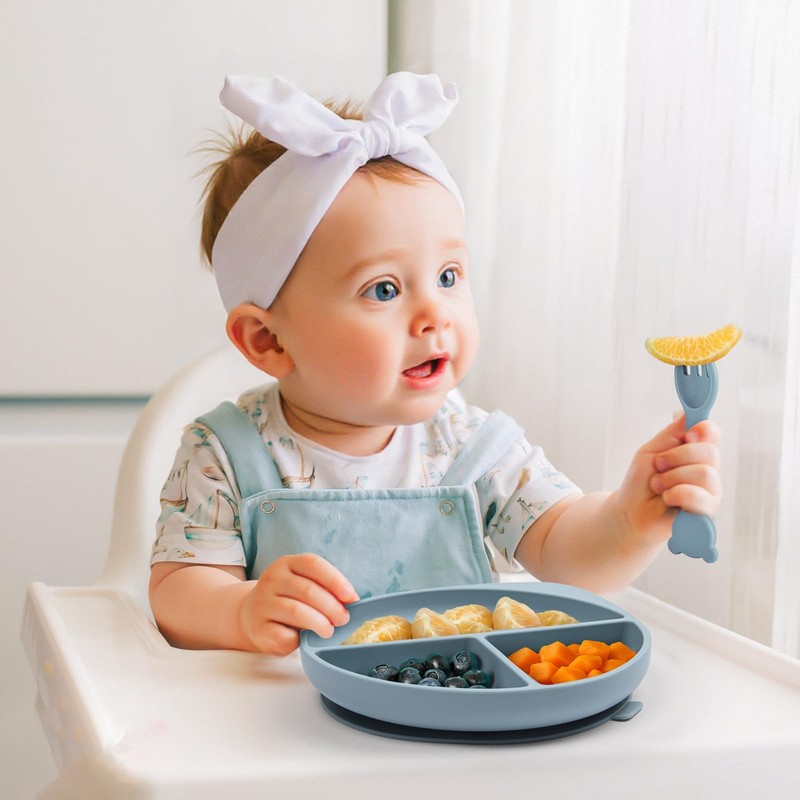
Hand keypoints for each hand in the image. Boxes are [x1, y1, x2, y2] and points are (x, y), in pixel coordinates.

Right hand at [239, 553, 358, 655]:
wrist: (253, 615)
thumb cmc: (288, 599)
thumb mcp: (304, 585)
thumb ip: (325, 588)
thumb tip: (351, 600)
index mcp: (287, 563)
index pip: (313, 564)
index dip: (335, 580)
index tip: (351, 597)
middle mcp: (272, 579)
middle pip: (307, 590)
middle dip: (331, 607)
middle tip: (343, 619)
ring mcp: (262, 603)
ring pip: (296, 611)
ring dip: (319, 623)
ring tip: (329, 631)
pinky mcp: (258, 628)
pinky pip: (283, 635)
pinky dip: (298, 640)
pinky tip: (303, 639)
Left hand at [616, 415, 721, 542]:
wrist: (630, 511)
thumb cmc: (641, 480)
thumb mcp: (651, 451)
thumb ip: (671, 433)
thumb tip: (686, 411)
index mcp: (695, 450)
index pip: (712, 432)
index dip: (703, 430)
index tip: (687, 435)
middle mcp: (708, 468)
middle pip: (709, 452)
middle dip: (675, 457)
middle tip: (658, 466)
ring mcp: (710, 490)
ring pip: (704, 473)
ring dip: (671, 478)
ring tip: (658, 486)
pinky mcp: (706, 511)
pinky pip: (699, 496)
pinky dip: (675, 494)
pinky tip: (667, 499)